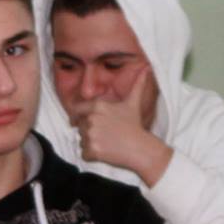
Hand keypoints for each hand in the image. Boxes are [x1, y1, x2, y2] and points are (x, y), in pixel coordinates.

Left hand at [72, 66, 172, 183]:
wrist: (140, 148)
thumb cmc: (135, 125)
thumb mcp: (133, 102)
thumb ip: (138, 83)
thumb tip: (147, 67)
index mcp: (97, 106)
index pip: (76, 110)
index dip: (77, 116)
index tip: (79, 121)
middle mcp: (91, 119)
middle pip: (80, 126)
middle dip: (89, 131)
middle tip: (104, 134)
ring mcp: (91, 135)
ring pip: (81, 140)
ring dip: (90, 143)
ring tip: (107, 142)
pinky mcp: (92, 150)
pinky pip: (84, 153)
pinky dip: (91, 155)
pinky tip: (105, 152)